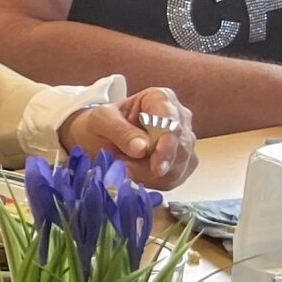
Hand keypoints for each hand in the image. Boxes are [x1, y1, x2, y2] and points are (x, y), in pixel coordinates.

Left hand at [60, 87, 197, 190]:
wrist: (99, 137)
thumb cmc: (101, 123)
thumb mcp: (102, 121)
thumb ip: (121, 132)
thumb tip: (143, 149)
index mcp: (161, 98)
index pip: (172, 121)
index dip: (167, 144)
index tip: (156, 165)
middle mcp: (178, 117)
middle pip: (180, 146)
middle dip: (155, 164)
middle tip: (126, 169)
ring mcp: (183, 140)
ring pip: (180, 165)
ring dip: (152, 175)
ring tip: (126, 169)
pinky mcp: (181, 162)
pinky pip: (176, 178)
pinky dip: (156, 182)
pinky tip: (137, 175)